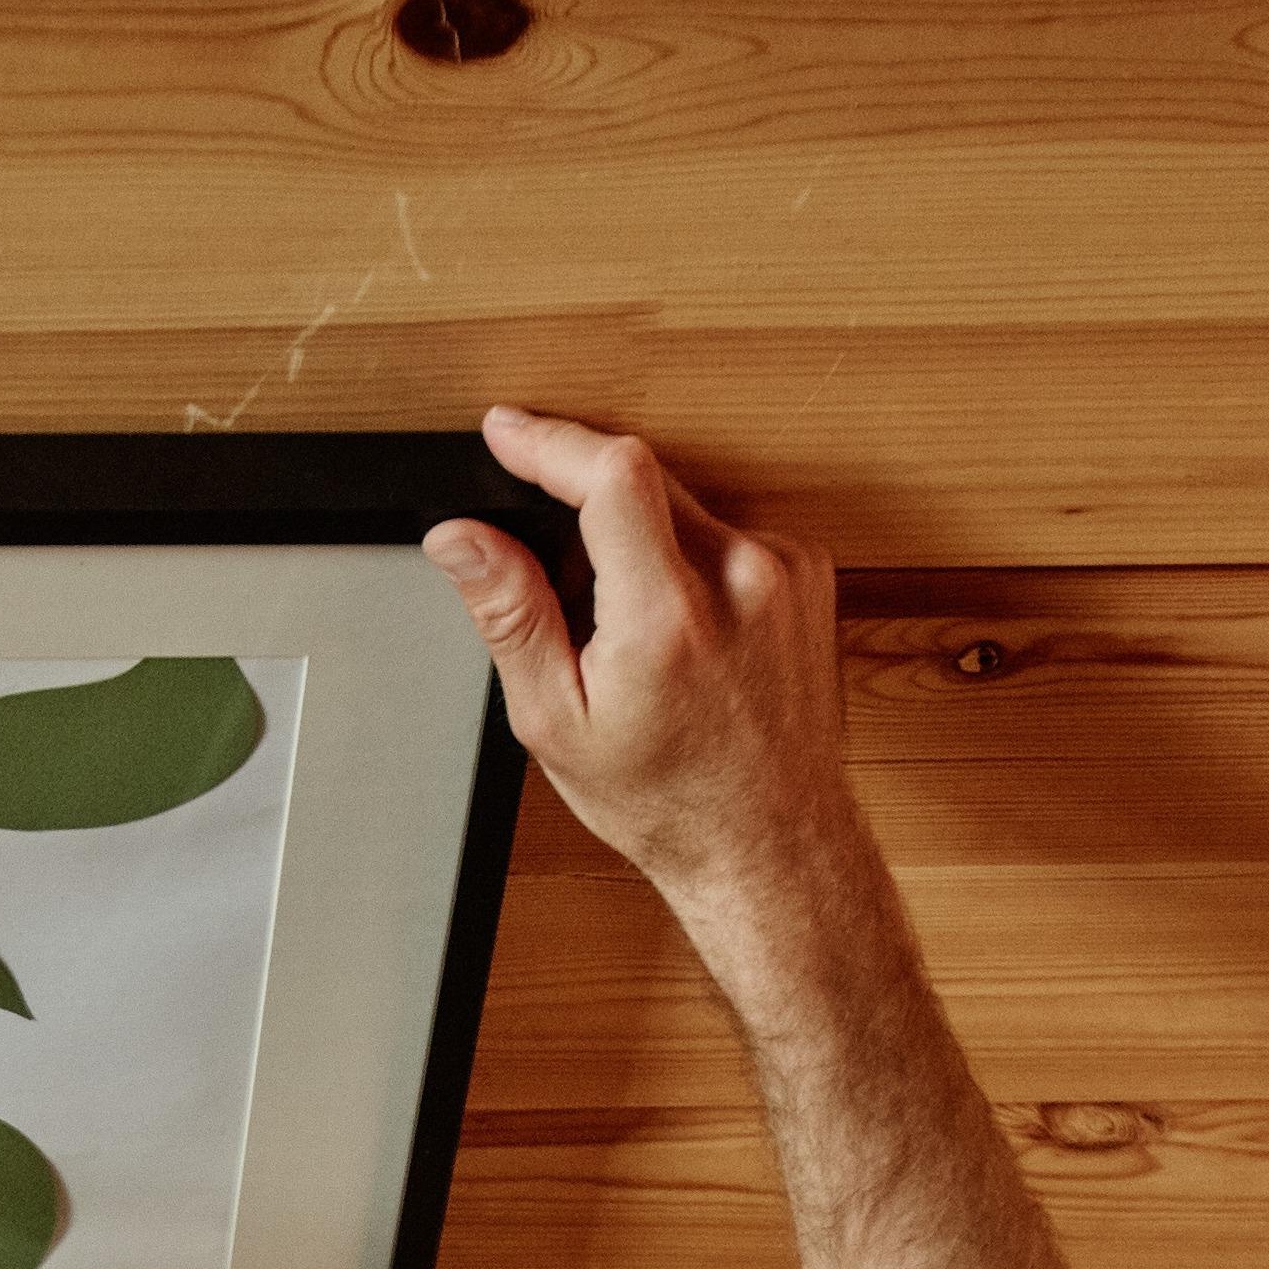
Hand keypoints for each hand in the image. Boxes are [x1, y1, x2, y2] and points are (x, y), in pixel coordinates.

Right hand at [424, 406, 868, 927]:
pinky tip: (681, 629)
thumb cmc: (664, 798)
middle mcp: (738, 580)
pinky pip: (723, 529)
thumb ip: (510, 614)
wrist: (768, 837)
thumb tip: (460, 540)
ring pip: (681, 504)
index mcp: (666, 620)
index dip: (549, 441)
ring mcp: (783, 569)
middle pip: (641, 479)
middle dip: (582, 502)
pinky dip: (686, 560)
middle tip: (556, 571)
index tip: (507, 431)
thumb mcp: (556, 722)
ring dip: (635, 539)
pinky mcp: (807, 569)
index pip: (611, 476)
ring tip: (629, 629)